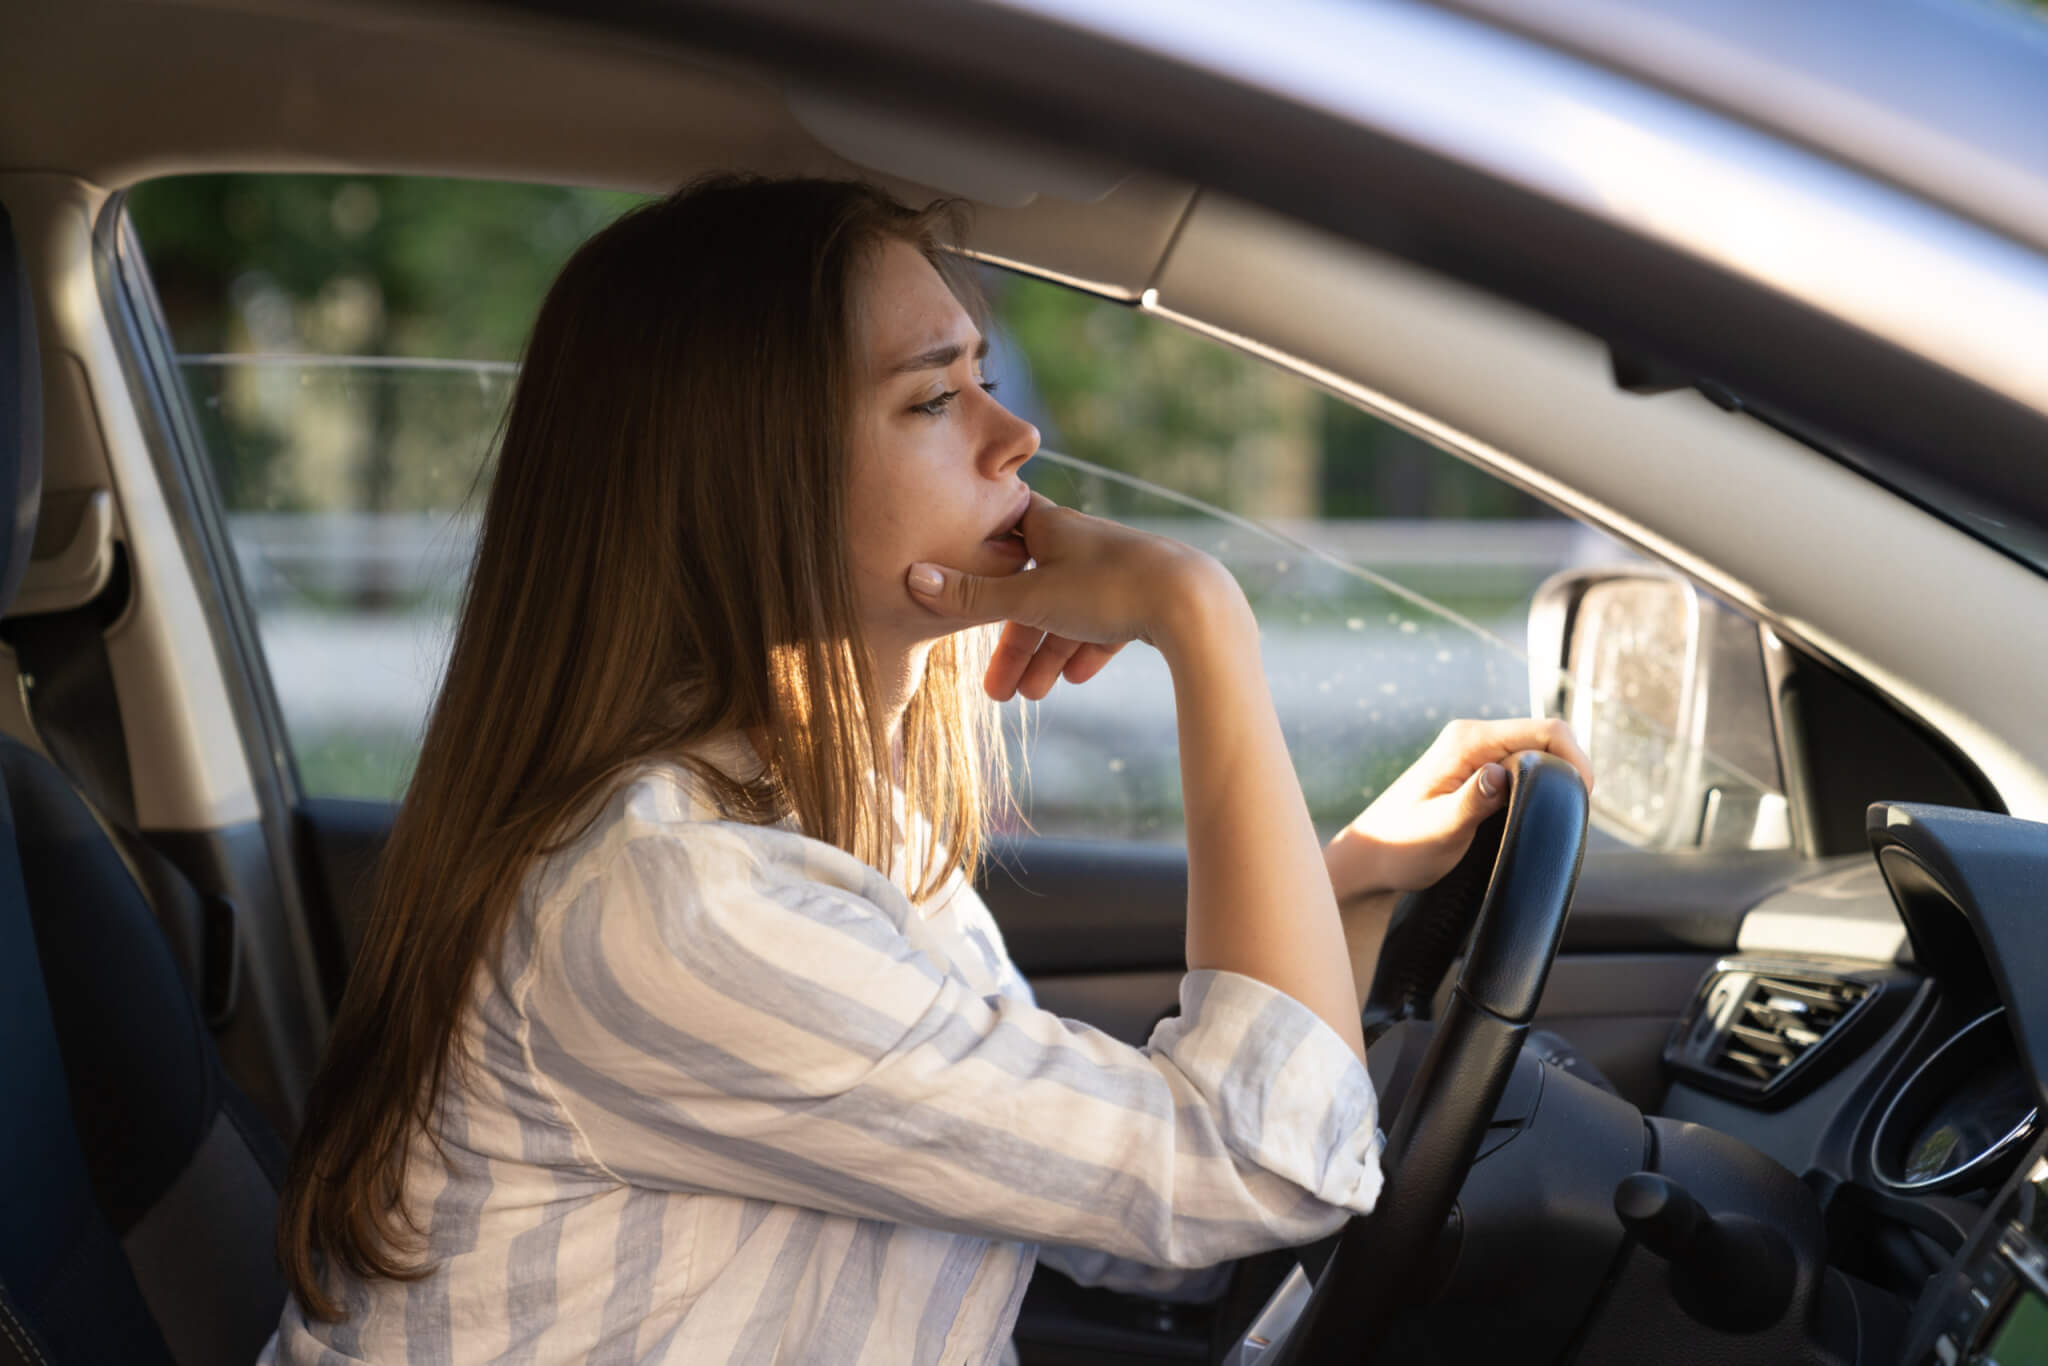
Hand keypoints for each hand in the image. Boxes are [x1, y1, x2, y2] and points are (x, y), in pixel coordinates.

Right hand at [906, 492, 1236, 700]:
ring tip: (1034, 696)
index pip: (1003, 538)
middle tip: (997, 690)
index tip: (958, 586)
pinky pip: (1105, 624)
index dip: (979, 563)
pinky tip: (1077, 677)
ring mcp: (1115, 569)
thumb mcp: (1031, 598)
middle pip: (1033, 592)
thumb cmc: (1109, 588)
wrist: (1195, 603)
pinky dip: (1086, 649)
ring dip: (1048, 656)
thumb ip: (972, 596)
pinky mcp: (1145, 597)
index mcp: (1050, 528)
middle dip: (1015, 642)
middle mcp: (1081, 543)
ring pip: (1068, 615)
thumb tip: (912, 578)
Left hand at [1324, 717, 1594, 902]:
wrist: (1371, 861)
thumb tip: (1500, 775)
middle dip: (1567, 771)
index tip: (1583, 797)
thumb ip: (1471, 801)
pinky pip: (1521, 772)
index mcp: (1467, 741)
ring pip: (1536, 757)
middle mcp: (1474, 739)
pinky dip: (1537, 790)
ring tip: (1554, 819)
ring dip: (1553, 782)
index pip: (1544, 730)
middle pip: (1546, 740)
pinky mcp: (1477, 774)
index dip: (1575, 757)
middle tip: (1569, 815)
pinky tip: (1535, 818)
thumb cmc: (1400, 848)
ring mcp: (1475, 756)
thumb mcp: (1439, 829)